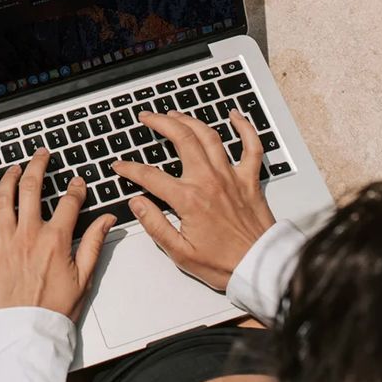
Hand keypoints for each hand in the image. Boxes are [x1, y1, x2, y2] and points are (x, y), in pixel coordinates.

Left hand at [0, 147, 116, 320]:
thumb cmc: (54, 311)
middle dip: (38, 166)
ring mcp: (4, 244)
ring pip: (2, 200)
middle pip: (31, 188)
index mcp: (55, 240)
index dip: (75, 188)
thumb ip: (95, 244)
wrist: (25, 336)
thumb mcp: (85, 278)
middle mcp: (28, 235)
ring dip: (7, 179)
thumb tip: (107, 219)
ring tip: (13, 169)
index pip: (68, 201)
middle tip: (41, 155)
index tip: (77, 183)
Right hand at [111, 109, 274, 290]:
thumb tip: (136, 203)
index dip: (130, 168)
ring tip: (174, 114)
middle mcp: (209, 180)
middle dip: (160, 122)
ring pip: (209, 136)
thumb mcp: (181, 253)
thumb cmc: (224, 264)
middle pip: (181, 138)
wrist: (261, 268)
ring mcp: (231, 176)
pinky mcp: (250, 179)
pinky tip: (235, 116)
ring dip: (189, 120)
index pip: (150, 175)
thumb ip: (155, 225)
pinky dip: (245, 128)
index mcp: (189, 199)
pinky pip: (251, 146)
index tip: (120, 165)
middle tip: (147, 117)